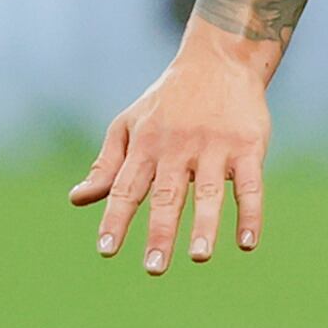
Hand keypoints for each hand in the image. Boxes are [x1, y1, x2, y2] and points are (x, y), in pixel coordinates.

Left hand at [71, 29, 276, 269]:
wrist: (218, 60)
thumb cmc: (168, 101)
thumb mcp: (130, 126)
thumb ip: (107, 166)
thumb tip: (77, 200)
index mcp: (146, 146)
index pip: (126, 187)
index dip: (115, 218)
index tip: (106, 249)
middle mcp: (178, 147)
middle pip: (166, 195)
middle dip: (159, 232)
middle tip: (154, 268)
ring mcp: (215, 147)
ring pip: (208, 191)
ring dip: (203, 225)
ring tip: (198, 257)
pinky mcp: (248, 146)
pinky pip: (250, 184)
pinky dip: (250, 213)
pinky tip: (247, 242)